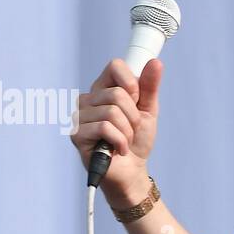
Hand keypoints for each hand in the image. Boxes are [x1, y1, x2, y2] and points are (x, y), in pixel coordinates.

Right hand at [70, 57, 163, 198]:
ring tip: (124, 140)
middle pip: (117, 93)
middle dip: (133, 116)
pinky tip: (118, 149)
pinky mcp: (77, 134)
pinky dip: (120, 141)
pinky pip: (104, 128)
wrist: (133, 171)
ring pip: (111, 112)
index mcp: (103, 88)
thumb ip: (149, 87)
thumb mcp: (147, 111)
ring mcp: (80, 117)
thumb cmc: (137, 141)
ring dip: (127, 131)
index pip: (115, 66)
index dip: (132, 83)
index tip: (136, 100)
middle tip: (131, 129)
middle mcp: (88, 99)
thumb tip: (156, 63)